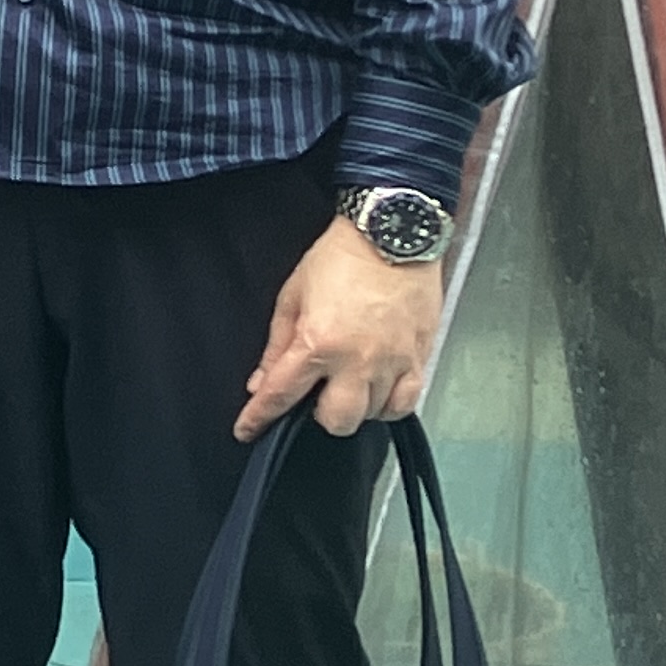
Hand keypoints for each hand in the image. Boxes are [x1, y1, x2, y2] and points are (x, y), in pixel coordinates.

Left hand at [238, 214, 442, 439]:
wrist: (391, 235)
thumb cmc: (339, 258)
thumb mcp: (292, 295)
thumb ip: (276, 345)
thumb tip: (260, 382)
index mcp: (319, 342)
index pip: (281, 394)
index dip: (259, 417)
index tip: (246, 430)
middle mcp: (358, 361)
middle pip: (336, 420)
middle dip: (317, 415)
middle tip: (313, 393)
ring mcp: (393, 363)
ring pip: (372, 416)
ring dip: (353, 407)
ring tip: (345, 385)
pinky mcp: (419, 358)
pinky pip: (405, 403)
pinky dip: (388, 405)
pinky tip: (376, 391)